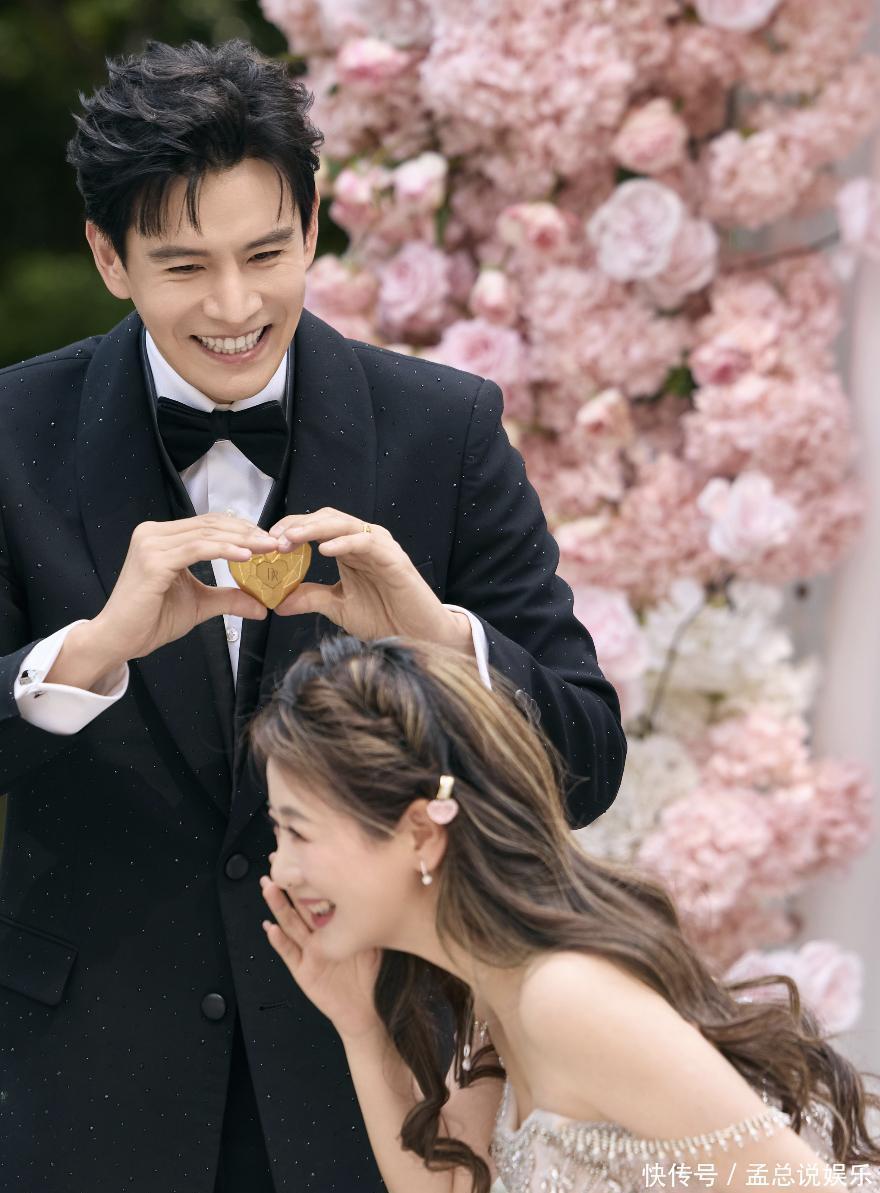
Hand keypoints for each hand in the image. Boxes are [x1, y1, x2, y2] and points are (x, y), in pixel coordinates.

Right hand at [90, 514, 281, 662]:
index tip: (269, 540)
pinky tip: (246, 556)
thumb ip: (228, 598)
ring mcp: (151, 544)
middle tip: (275, 542)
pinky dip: (224, 550)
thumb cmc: (151, 620)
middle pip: (210, 525)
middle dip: (247, 533)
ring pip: (207, 535)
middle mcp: (153, 533)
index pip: (209, 525)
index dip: (241, 530)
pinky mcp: (153, 560)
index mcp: (162, 538)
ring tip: (268, 548)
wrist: (119, 639)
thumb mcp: (200, 604)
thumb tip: (262, 606)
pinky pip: (197, 549)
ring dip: (242, 541)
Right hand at [261, 875, 381, 1041]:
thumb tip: (372, 887)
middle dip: (285, 885)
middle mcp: (315, 936)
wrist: (364, 1008)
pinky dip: (279, 941)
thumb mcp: (370, 939)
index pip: (316, 896)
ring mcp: (307, 952)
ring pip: (290, 925)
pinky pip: (289, 953)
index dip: (307, 877)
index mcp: (330, 926)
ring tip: (267, 888)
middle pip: (298, 905)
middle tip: (273, 865)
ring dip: (278, 906)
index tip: (298, 855)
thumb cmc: (367, 973)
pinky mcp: (303, 971)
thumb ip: (365, 917)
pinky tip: (269, 928)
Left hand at [268, 508, 470, 648]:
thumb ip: (311, 598)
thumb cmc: (384, 617)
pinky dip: (344, 542)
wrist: (416, 636)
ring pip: (343, 525)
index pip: (316, 527)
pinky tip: (324, 550)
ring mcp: (379, 547)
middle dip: (297, 525)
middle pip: (326, 519)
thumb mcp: (338, 607)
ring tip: (290, 540)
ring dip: (313, 530)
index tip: (267, 542)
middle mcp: (363, 541)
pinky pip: (366, 541)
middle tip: (272, 538)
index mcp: (349, 548)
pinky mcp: (394, 558)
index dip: (291, 530)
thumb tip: (279, 603)